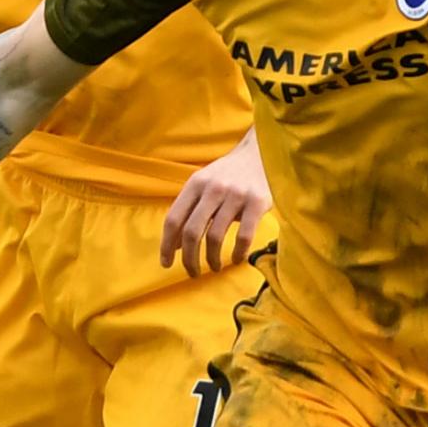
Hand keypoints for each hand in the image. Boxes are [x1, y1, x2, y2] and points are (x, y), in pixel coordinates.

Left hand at [161, 138, 268, 276]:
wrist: (261, 153)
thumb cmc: (228, 174)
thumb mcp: (203, 184)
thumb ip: (189, 210)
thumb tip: (175, 246)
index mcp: (195, 184)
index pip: (173, 219)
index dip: (167, 245)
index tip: (166, 263)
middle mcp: (213, 188)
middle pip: (191, 232)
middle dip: (189, 259)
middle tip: (192, 273)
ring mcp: (236, 195)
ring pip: (215, 237)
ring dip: (212, 259)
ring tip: (214, 267)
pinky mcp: (257, 203)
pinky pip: (244, 236)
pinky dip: (237, 253)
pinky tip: (235, 259)